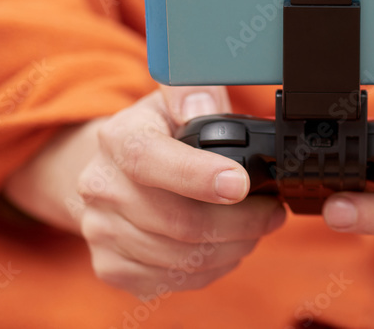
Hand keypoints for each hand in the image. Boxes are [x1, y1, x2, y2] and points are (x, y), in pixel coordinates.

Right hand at [6, 86, 285, 296]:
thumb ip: (193, 91)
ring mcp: (101, 231)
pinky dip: (212, 268)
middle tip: (273, 212)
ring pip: (181, 258)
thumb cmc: (159, 132)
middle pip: (178, 222)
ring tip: (256, 228)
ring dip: (233, 247)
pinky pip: (172, 281)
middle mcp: (100, 186)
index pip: (150, 159)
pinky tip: (227, 246)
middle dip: (241, 222)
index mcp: (117, 137)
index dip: (198, 176)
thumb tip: (203, 110)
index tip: (242, 184)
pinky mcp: (110, 267)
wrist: (113, 171)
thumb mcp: (176, 98)